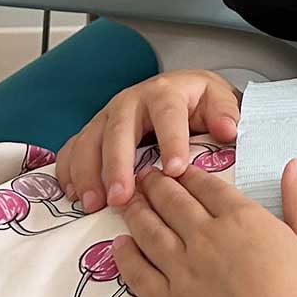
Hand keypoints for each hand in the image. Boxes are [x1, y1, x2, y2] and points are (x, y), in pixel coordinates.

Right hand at [53, 69, 242, 213]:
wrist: (181, 92)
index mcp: (165, 93)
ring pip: (90, 140)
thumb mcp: (218, 100)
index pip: (168, 114)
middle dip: (117, 165)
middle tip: (120, 198)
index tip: (175, 171)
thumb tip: (227, 130)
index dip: (171, 141)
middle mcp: (130, 101)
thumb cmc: (199, 103)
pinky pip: (73, 148)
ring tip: (92, 204)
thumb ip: (225, 113)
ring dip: (88, 173)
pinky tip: (72, 195)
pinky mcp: (93, 131)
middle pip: (119, 130)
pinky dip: (69, 170)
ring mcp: (107, 116)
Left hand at [114, 159, 296, 296]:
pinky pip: (138, 273)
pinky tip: (118, 245)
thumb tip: (293, 164)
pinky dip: (125, 255)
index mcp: (241, 218)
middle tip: (143, 175)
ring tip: (126, 200)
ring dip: (136, 211)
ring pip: (149, 231)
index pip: (206, 186)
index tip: (174, 165)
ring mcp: (182, 270)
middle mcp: (205, 237)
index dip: (187, 172)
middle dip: (155, 184)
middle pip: (172, 202)